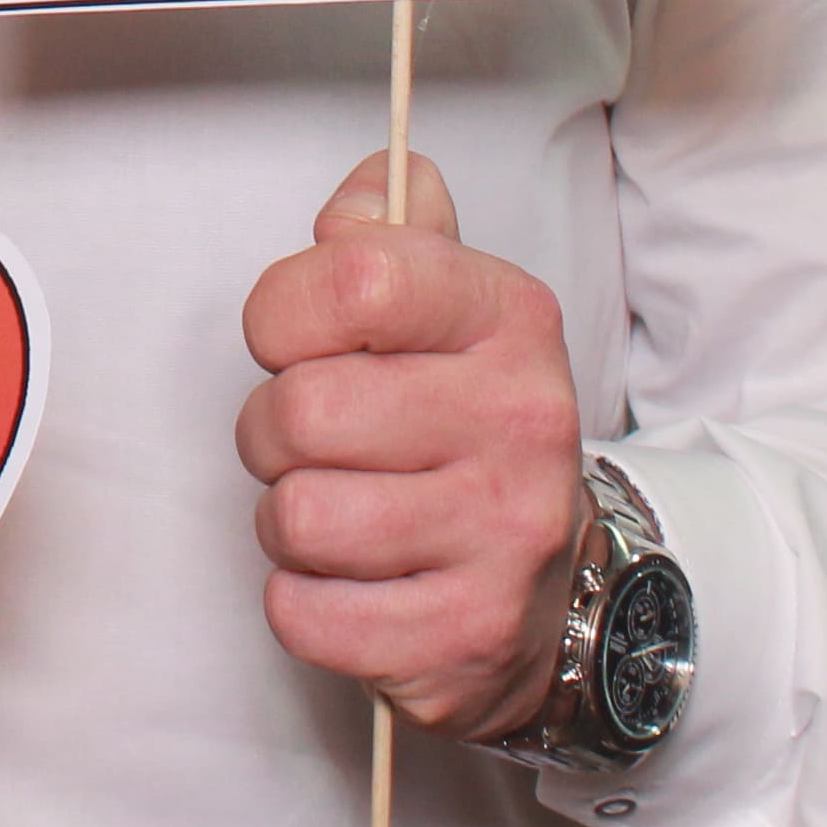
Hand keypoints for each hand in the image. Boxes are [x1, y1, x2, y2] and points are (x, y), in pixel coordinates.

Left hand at [235, 149, 587, 740]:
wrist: (553, 590)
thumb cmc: (465, 435)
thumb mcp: (447, 312)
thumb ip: (388, 236)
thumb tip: (366, 187)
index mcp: (510, 319)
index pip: (354, 278)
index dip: (284, 311)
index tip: (295, 340)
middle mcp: (521, 423)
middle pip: (301, 409)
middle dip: (272, 431)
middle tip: (315, 445)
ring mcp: (501, 538)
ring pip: (295, 516)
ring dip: (287, 520)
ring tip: (341, 511)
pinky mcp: (461, 639)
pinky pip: (303, 613)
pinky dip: (305, 602)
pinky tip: (359, 581)